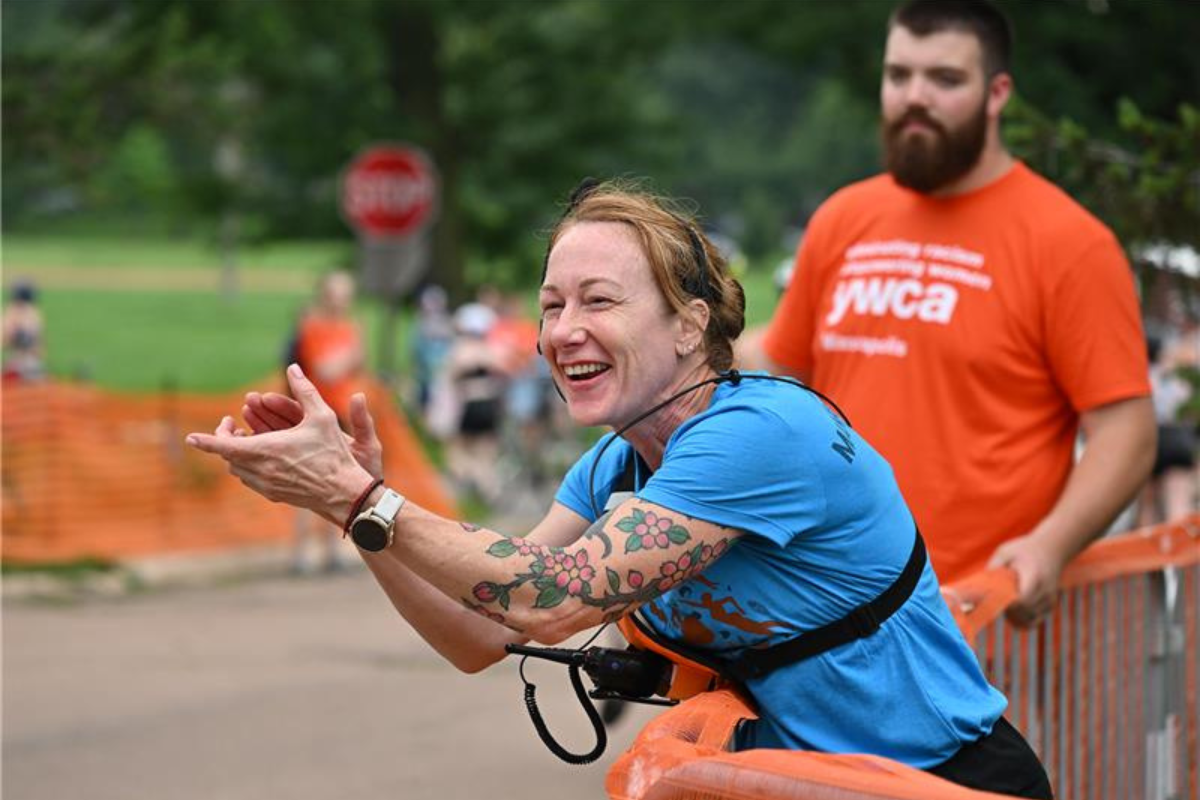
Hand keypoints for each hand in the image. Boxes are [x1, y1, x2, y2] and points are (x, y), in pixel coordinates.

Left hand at [186, 364, 373, 521]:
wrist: (344, 492)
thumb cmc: (334, 454)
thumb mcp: (322, 417)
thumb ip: (305, 391)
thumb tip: (293, 368)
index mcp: (267, 449)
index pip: (225, 445)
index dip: (206, 441)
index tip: (191, 438)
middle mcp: (261, 469)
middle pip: (228, 456)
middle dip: (224, 439)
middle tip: (232, 426)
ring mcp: (266, 485)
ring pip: (237, 469)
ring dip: (236, 454)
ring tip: (247, 440)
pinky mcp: (273, 494)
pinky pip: (250, 480)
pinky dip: (247, 467)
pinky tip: (261, 457)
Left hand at [987, 534, 1064, 627]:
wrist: (1053, 549)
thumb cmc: (1023, 550)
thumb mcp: (1005, 552)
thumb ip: (993, 568)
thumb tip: (976, 585)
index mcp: (1034, 577)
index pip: (1023, 600)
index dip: (1008, 605)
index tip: (998, 598)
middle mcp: (1045, 591)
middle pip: (1024, 613)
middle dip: (1007, 612)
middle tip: (997, 601)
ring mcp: (1049, 600)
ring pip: (1028, 621)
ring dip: (1013, 618)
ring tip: (1005, 604)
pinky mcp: (1049, 606)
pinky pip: (1033, 622)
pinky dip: (1021, 621)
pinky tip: (1012, 611)